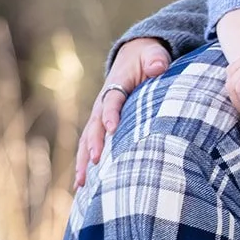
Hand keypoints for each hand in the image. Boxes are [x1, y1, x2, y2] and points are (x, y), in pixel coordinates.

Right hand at [74, 37, 170, 187]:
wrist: (134, 56)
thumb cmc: (147, 57)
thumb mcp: (153, 54)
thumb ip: (155, 59)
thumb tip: (157, 66)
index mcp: (116, 85)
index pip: (112, 101)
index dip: (111, 114)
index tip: (112, 128)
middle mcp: (103, 103)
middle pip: (95, 125)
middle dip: (94, 144)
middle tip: (96, 162)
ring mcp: (99, 116)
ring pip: (88, 140)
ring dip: (84, 161)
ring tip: (81, 183)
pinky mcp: (101, 126)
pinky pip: (90, 146)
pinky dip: (86, 164)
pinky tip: (83, 186)